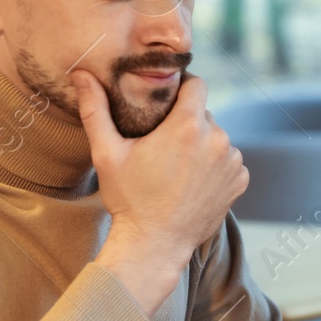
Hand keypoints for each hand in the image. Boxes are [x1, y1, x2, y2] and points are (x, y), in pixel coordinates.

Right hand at [75, 71, 247, 312]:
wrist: (154, 245)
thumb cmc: (129, 200)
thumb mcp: (107, 153)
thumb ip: (95, 109)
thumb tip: (81, 74)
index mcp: (187, 126)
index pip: (196, 84)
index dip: (182, 86)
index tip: (168, 99)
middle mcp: (217, 139)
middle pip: (203, 114)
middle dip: (185, 123)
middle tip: (162, 142)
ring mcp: (232, 162)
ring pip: (216, 138)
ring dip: (201, 145)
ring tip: (176, 167)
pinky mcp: (239, 181)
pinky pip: (228, 161)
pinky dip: (214, 166)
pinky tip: (192, 182)